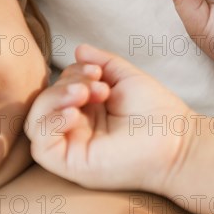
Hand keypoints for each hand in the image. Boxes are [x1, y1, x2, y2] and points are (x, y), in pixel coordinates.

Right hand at [25, 44, 191, 191]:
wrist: (176, 140)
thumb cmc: (157, 112)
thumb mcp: (126, 79)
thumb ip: (102, 63)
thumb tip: (79, 48)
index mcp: (89, 110)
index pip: (60, 87)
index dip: (72, 74)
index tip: (97, 72)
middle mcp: (77, 128)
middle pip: (46, 102)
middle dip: (66, 85)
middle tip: (98, 86)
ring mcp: (73, 146)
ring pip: (37, 121)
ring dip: (55, 99)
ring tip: (85, 94)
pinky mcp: (70, 164)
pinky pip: (41, 145)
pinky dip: (50, 123)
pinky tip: (73, 113)